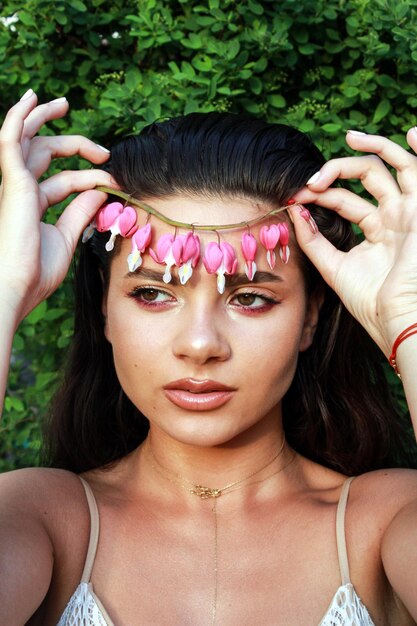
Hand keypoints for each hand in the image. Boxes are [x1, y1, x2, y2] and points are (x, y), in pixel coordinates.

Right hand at [0, 91, 114, 322]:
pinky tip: (32, 98)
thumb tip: (100, 191)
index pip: (65, 181)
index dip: (92, 178)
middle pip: (48, 154)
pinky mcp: (12, 182)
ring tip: (63, 102)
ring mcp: (15, 184)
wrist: (17, 286)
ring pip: (30, 139)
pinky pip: (11, 140)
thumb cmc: (36, 271)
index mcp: (34, 205)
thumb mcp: (67, 237)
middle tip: (104, 151)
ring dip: (45, 117)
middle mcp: (22, 190)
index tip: (114, 183)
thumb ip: (81, 212)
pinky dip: (18, 117)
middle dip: (77, 146)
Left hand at [289, 129, 416, 356]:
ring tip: (349, 138)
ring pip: (392, 165)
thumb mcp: (334, 267)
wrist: (398, 320)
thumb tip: (293, 212)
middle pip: (365, 177)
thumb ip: (314, 241)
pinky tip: (408, 133)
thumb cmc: (372, 302)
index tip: (295, 197)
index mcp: (376, 231)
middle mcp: (394, 217)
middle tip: (312, 180)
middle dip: (336, 171)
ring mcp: (409, 211)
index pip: (344, 200)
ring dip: (372, 147)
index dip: (319, 194)